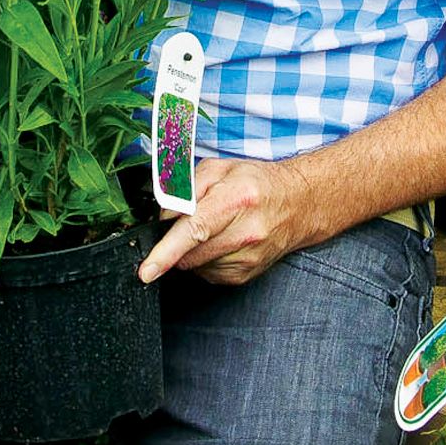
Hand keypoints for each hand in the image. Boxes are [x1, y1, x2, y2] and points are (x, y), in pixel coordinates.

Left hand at [138, 157, 310, 286]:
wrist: (297, 204)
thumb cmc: (256, 183)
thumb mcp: (220, 169)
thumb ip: (186, 187)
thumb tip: (165, 214)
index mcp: (236, 199)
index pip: (195, 230)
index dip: (167, 252)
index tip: (148, 270)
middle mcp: (245, 232)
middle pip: (190, 252)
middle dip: (176, 242)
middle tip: (191, 221)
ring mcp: (247, 258)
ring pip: (195, 265)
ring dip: (192, 251)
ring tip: (214, 228)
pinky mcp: (245, 275)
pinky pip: (207, 274)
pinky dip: (204, 260)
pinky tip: (221, 242)